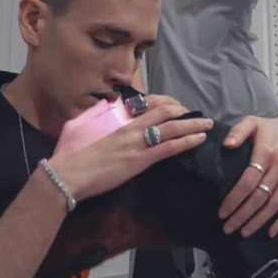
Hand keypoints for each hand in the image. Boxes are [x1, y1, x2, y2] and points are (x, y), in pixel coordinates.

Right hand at [50, 95, 212, 202]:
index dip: (167, 104)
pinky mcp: (140, 159)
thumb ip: (106, 130)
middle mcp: (131, 127)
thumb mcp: (92, 136)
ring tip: (207, 124)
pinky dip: (187, 141)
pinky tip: (199, 139)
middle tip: (197, 115)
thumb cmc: (76, 157)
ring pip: (172, 127)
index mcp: (120, 121)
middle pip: (164, 112)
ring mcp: (137, 143)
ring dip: (193, 125)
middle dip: (184, 111)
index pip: (148, 105)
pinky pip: (169, 147)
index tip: (177, 106)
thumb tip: (113, 131)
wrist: (70, 173)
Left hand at [217, 114, 277, 237]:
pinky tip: (271, 232)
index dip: (234, 199)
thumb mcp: (252, 122)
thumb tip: (227, 145)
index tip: (222, 212)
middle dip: (242, 215)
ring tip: (243, 232)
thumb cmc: (271, 128)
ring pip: (274, 205)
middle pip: (259, 197)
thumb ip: (238, 132)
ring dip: (258, 221)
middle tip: (228, 228)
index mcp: (266, 152)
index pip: (248, 181)